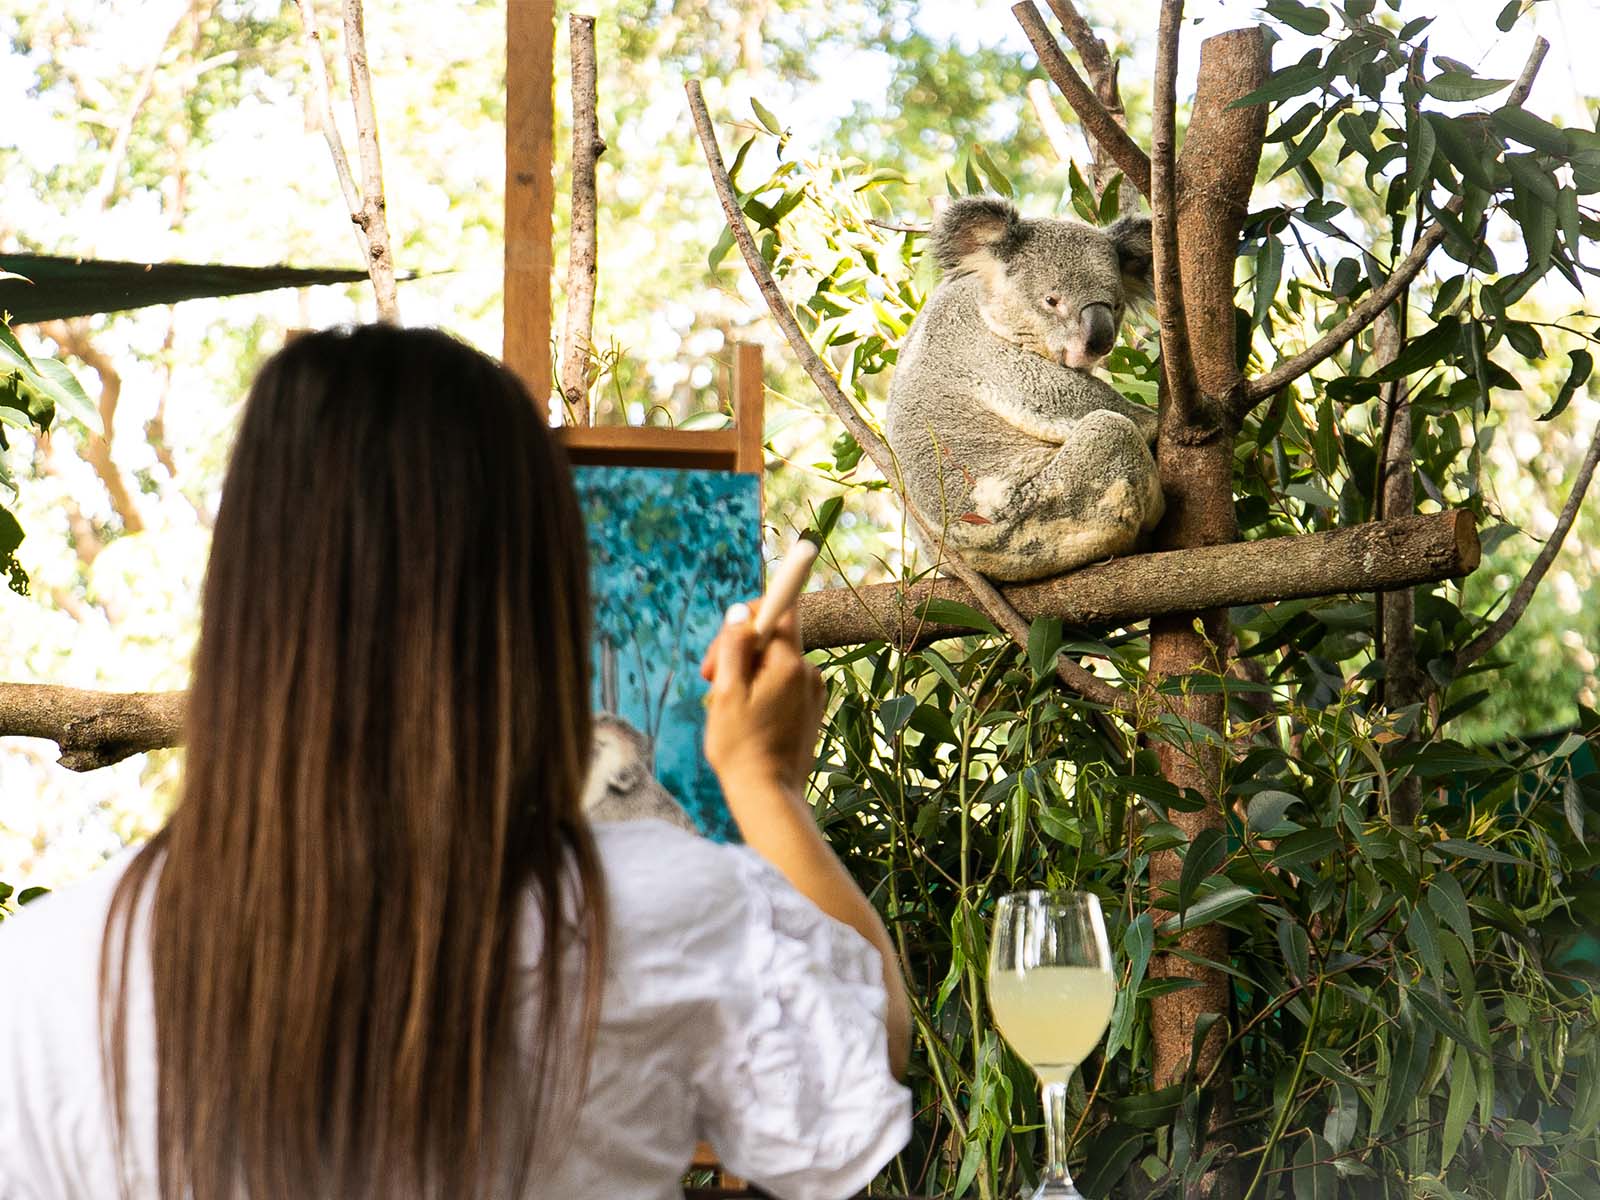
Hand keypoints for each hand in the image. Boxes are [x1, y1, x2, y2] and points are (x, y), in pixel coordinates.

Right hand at [700, 601, 825, 796]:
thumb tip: (740, 612)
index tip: (730, 638)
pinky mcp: (810, 708)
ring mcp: (812, 691)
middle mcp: (809, 671)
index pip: (783, 606)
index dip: (753, 610)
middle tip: (709, 679)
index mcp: (790, 663)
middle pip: (771, 636)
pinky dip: (761, 689)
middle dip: (739, 648)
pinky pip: (782, 682)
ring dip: (746, 672)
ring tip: (725, 705)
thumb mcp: (727, 693)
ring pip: (774, 660)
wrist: (768, 795)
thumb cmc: (741, 747)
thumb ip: (734, 646)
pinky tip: (744, 716)